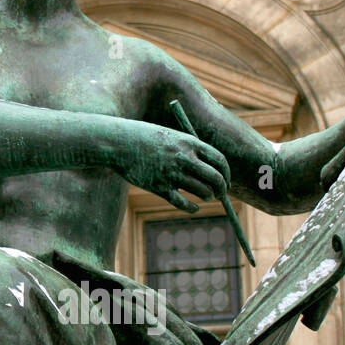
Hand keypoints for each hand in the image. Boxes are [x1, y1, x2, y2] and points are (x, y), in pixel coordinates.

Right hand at [112, 121, 231, 212]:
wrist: (117, 143)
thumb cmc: (143, 137)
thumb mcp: (170, 136)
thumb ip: (188, 148)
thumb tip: (208, 167)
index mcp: (189, 143)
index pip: (219, 160)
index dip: (226, 173)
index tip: (226, 180)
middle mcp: (184, 158)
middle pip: (215, 178)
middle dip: (221, 188)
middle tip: (220, 193)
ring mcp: (171, 174)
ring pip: (202, 191)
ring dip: (207, 196)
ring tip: (205, 196)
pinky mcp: (159, 187)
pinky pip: (183, 203)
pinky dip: (192, 208)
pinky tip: (194, 207)